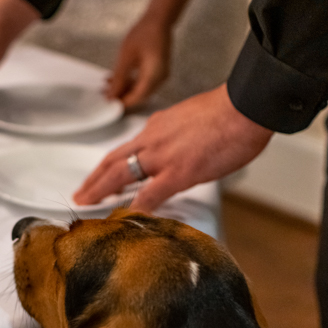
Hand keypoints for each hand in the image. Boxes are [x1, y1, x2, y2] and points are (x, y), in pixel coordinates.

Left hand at [73, 84, 273, 212]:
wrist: (246, 106)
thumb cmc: (230, 112)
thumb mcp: (192, 120)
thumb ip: (177, 137)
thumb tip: (178, 151)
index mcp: (157, 128)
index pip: (126, 149)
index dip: (109, 166)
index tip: (100, 177)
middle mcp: (152, 140)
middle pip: (112, 162)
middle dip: (93, 180)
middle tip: (81, 195)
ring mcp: (162, 157)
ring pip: (119, 175)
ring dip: (100, 192)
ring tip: (87, 206)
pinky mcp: (178, 173)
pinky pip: (149, 196)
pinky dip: (134, 210)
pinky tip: (124, 221)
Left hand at [107, 16, 170, 108]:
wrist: (158, 20)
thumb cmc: (144, 33)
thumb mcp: (126, 57)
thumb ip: (119, 79)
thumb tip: (111, 96)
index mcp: (155, 75)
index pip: (137, 97)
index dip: (122, 103)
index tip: (109, 104)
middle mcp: (161, 79)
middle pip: (139, 96)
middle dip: (121, 96)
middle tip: (105, 93)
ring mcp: (161, 75)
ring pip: (140, 89)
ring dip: (124, 88)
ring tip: (108, 84)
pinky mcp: (158, 72)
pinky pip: (143, 82)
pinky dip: (130, 82)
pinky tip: (117, 78)